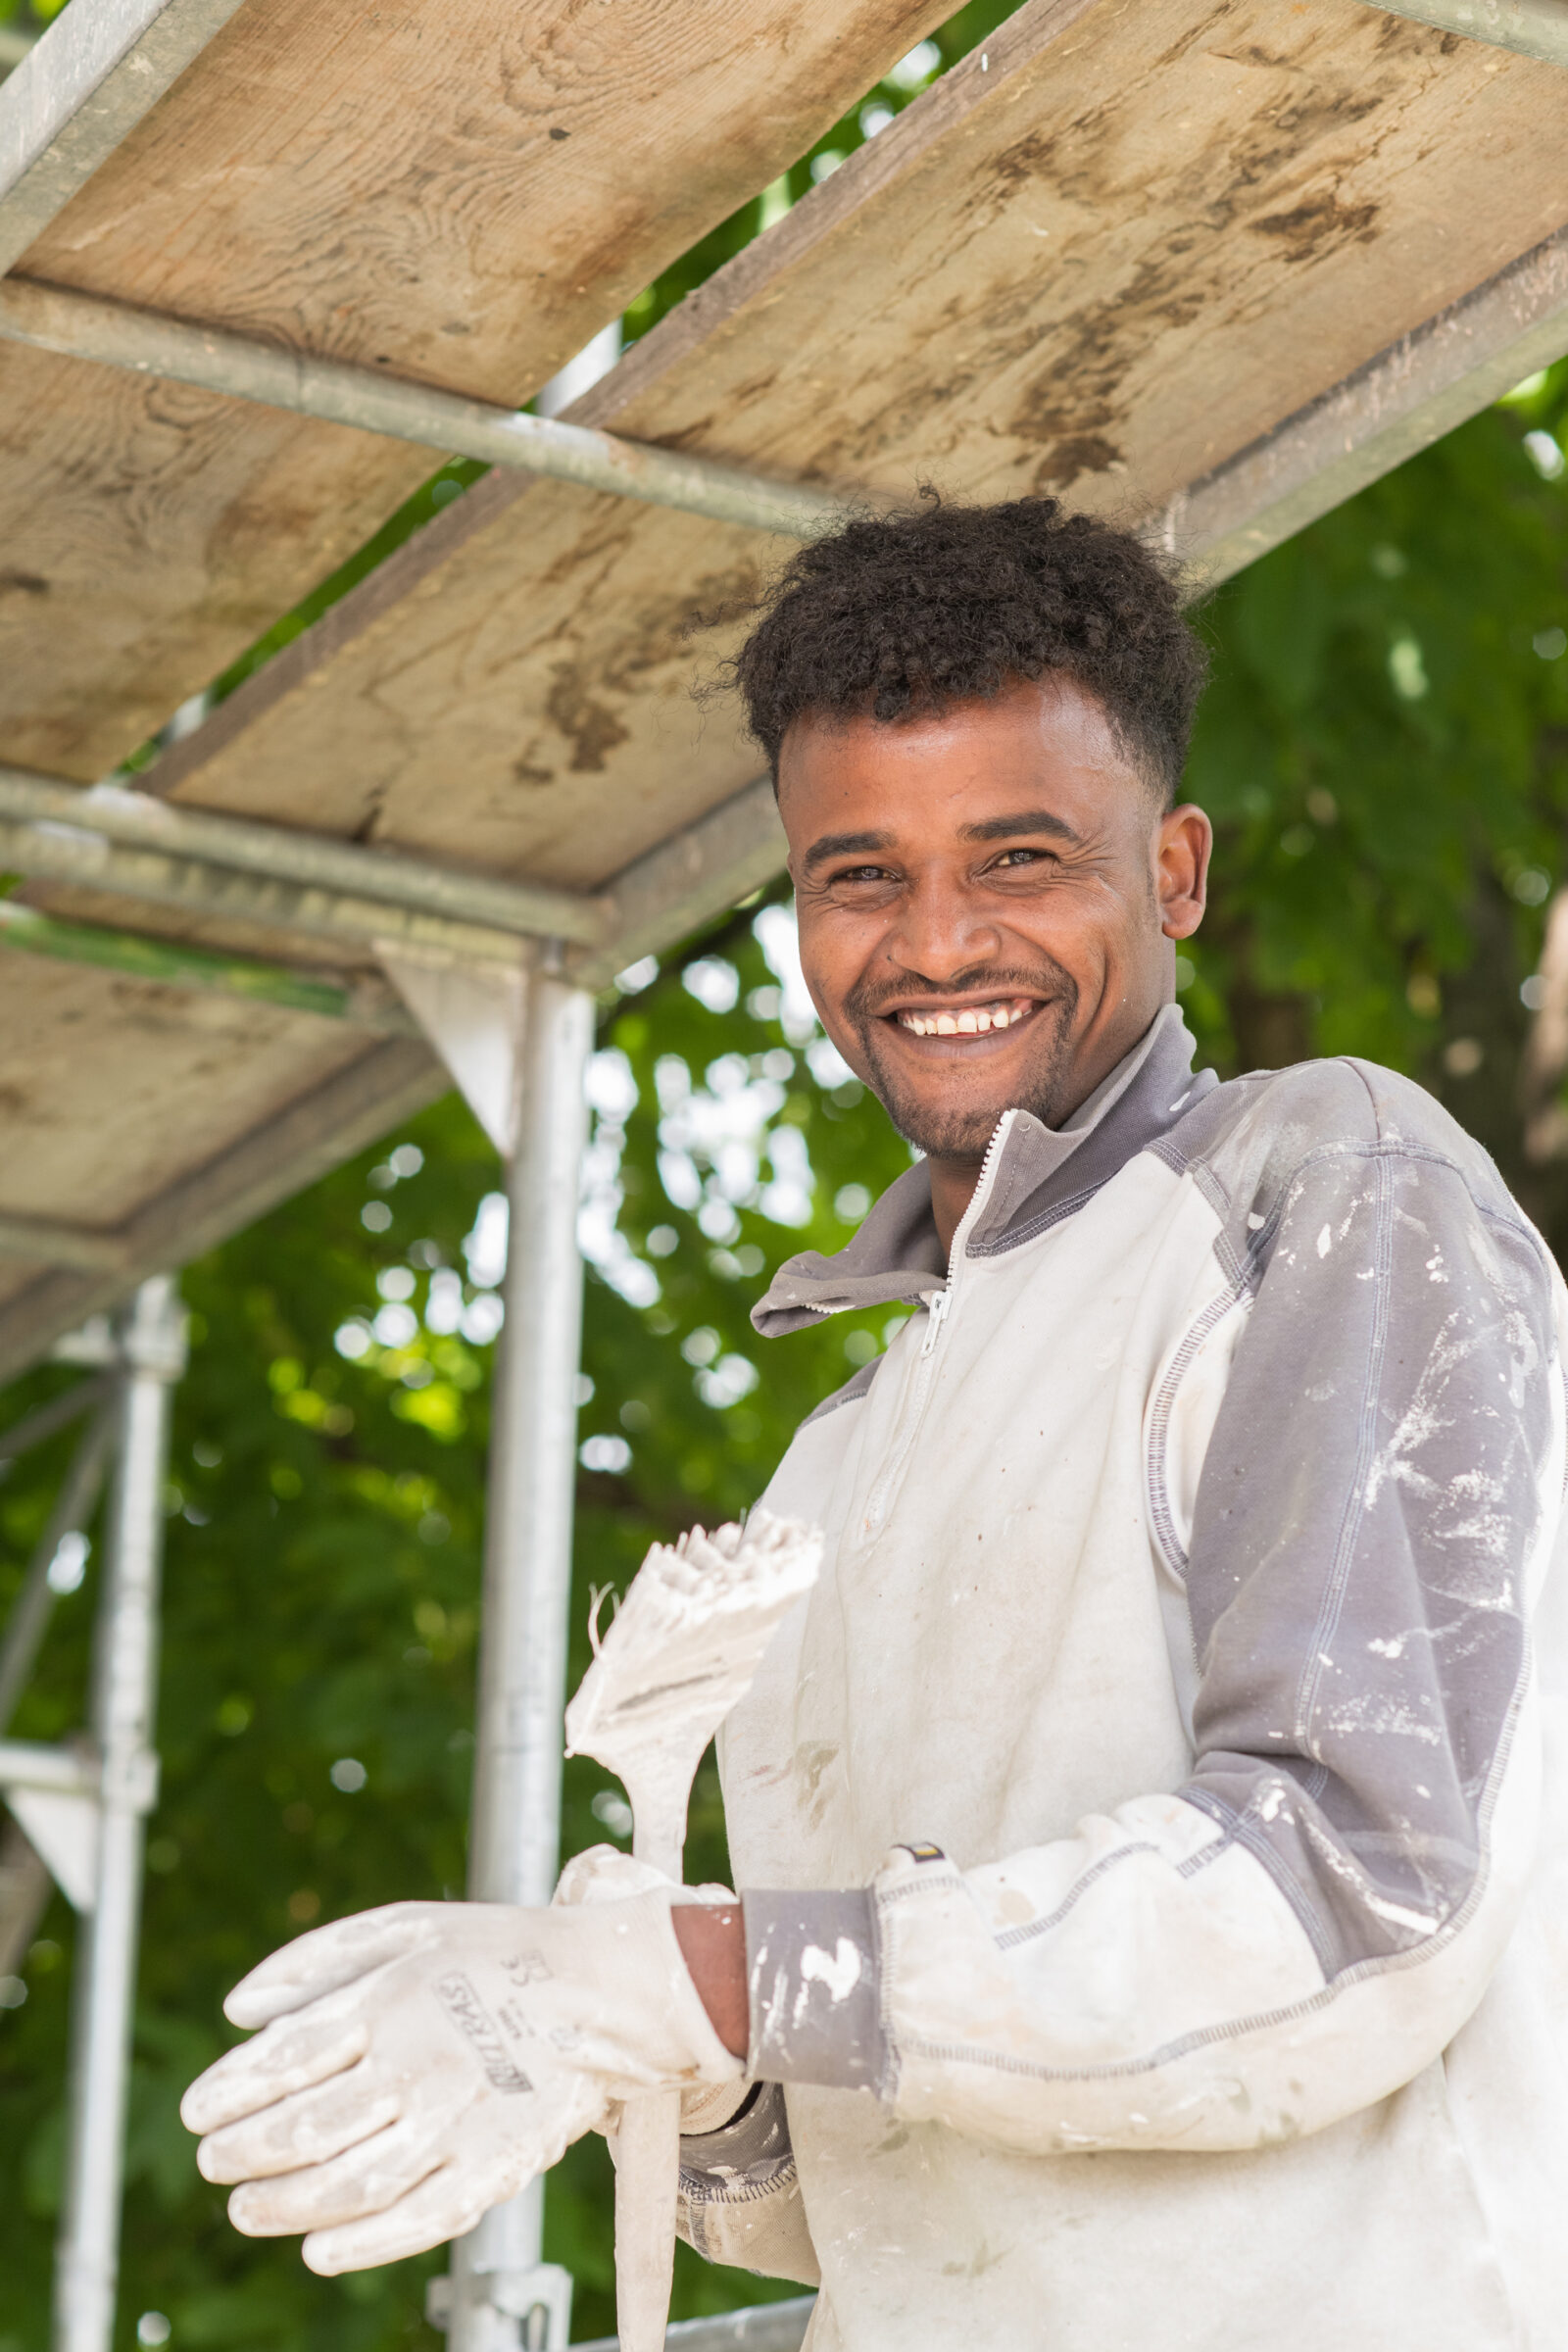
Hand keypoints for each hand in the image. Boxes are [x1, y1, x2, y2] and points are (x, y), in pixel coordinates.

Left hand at [181, 1870, 741, 2274]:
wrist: (605, 1986)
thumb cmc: (494, 1951)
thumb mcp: (404, 1926)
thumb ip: (316, 1959)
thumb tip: (237, 2011)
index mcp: (390, 1998)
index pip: (285, 2060)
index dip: (230, 2093)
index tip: (199, 2114)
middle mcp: (417, 2062)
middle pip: (304, 2129)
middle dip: (243, 2153)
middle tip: (214, 2163)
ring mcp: (457, 2120)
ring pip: (347, 2184)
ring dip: (282, 2205)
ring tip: (246, 2209)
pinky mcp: (495, 2165)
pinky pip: (416, 2220)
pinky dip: (359, 2244)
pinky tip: (317, 2251)